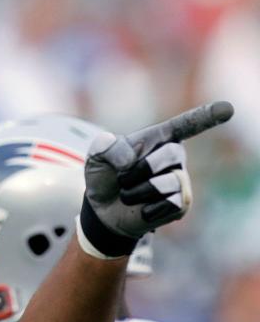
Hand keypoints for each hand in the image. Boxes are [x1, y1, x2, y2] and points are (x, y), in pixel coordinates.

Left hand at [78, 101, 233, 257]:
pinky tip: (141, 210)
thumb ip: (105, 146)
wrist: (103, 211)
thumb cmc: (105, 177)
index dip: (206, 117)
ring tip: (128, 194)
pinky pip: (168, 203)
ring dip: (136, 192)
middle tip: (122, 178)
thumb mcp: (96, 157)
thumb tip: (129, 159)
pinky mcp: (181, 204)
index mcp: (158, 139)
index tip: (226, 109)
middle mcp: (175, 156)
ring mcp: (180, 180)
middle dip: (138, 169)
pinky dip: (146, 209)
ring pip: (166, 182)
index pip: (187, 125)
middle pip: (169, 154)